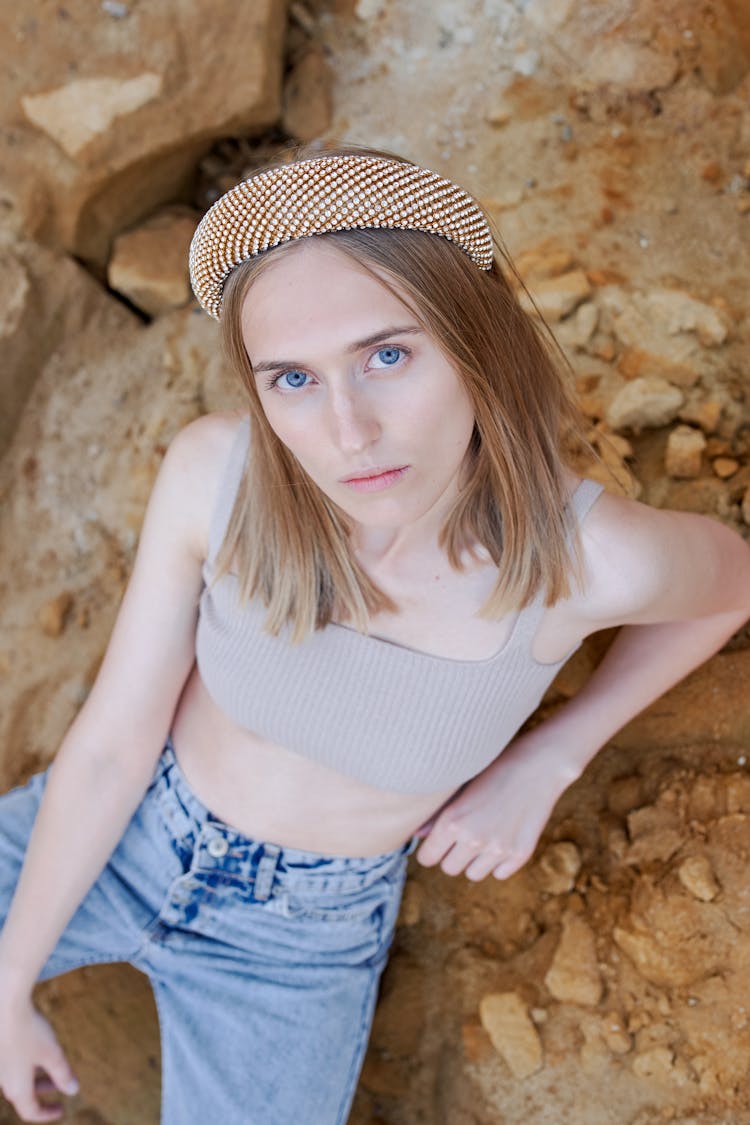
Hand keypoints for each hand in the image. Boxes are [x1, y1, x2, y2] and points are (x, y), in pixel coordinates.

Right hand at [0, 996, 78, 1121]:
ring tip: (55, 1062)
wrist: (5, 1005)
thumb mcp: (52, 1054)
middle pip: (24, 1094)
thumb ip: (62, 1074)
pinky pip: (14, 1063)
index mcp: (16, 1088)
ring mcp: (0, 1065)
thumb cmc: (29, 1031)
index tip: (61, 1109)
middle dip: (45, 1089)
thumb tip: (73, 1091)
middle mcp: (4, 1080)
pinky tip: (40, 1046)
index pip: (30, 1111)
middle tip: (62, 1084)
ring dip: (38, 1074)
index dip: (46, 1114)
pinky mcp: (0, 1049)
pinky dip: (29, 1062)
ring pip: (19, 1076)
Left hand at [413, 728, 579, 881]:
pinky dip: (498, 862)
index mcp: (452, 821)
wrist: (539, 764)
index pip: (427, 858)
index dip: (431, 851)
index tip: (438, 843)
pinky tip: (503, 838)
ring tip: (484, 836)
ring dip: (475, 860)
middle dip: (453, 855)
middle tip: (463, 837)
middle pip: (449, 869)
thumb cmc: (494, 768)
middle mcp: (474, 838)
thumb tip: (418, 835)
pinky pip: (499, 873)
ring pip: (473, 874)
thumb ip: (437, 815)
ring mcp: (498, 848)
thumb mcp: (461, 786)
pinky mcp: (520, 854)